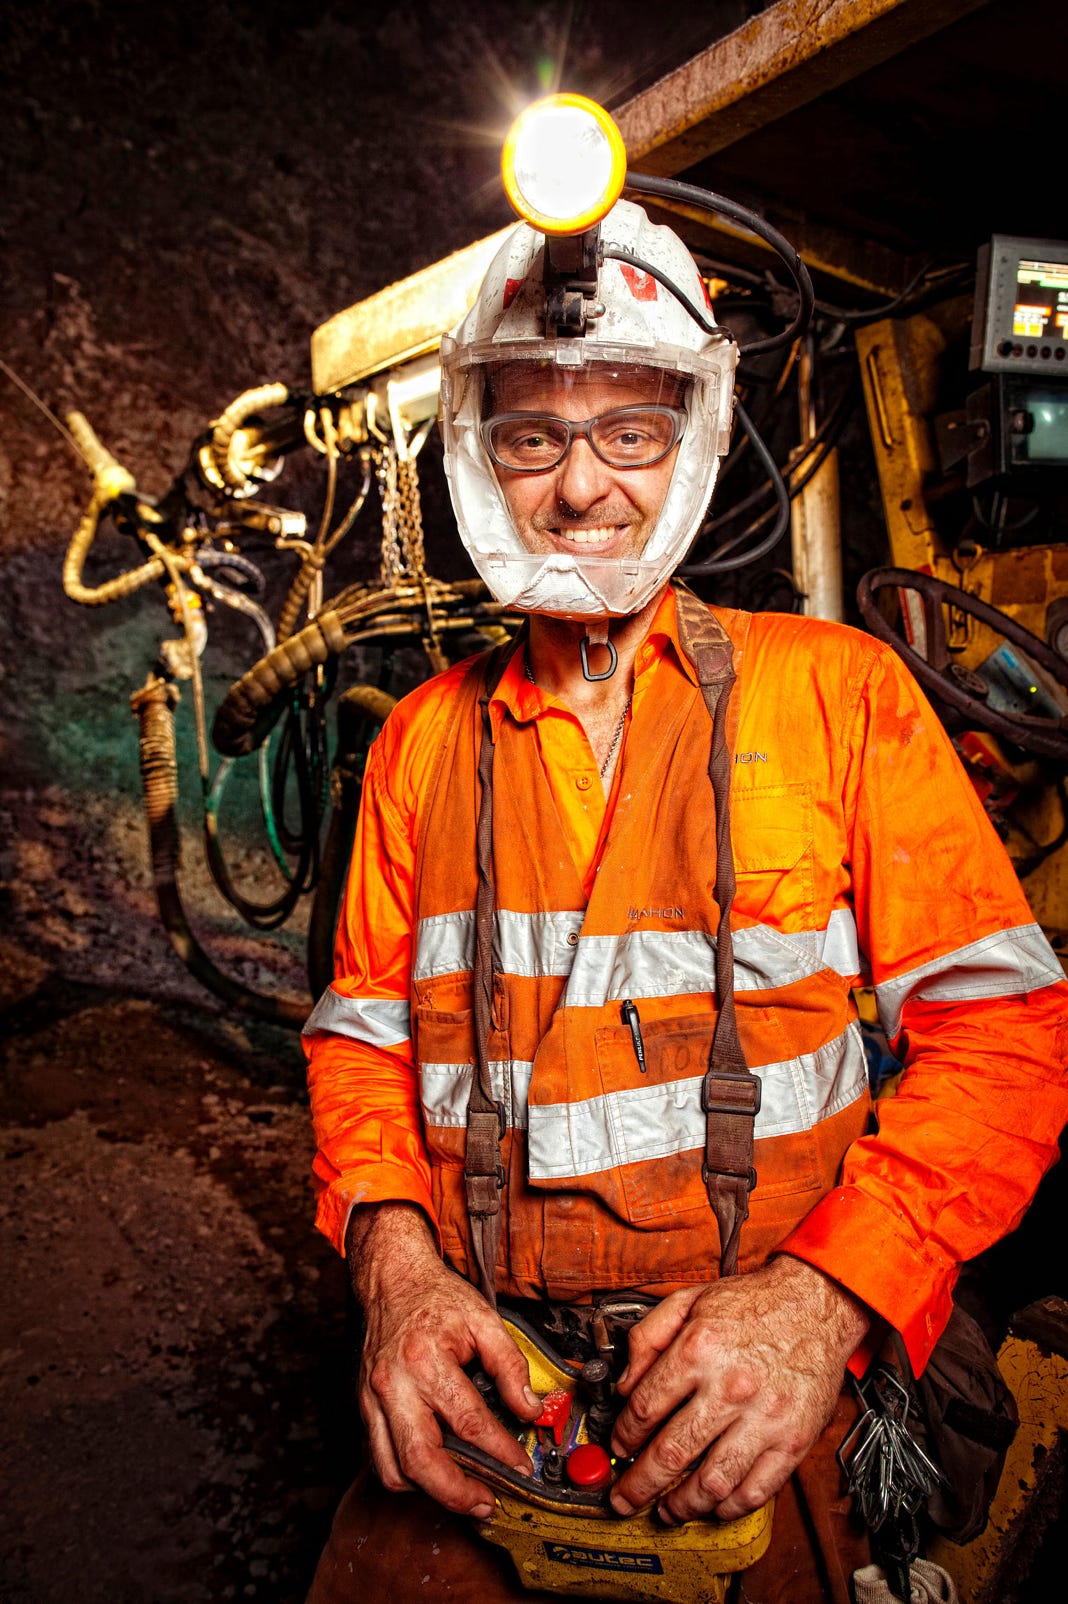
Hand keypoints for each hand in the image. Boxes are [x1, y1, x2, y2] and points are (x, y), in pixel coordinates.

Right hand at [349, 1203, 541, 1517]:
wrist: (392, 1279)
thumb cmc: (436, 1298)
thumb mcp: (483, 1318)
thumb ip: (510, 1364)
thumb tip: (530, 1408)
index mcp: (424, 1359)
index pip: (468, 1421)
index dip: (500, 1450)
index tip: (522, 1466)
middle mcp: (393, 1385)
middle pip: (420, 1460)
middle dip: (457, 1493)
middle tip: (487, 1503)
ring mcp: (372, 1399)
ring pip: (392, 1469)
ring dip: (429, 1492)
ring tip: (463, 1494)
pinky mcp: (364, 1407)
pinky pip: (379, 1457)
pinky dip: (405, 1474)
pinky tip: (433, 1472)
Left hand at [609, 1256, 869, 1522]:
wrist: (815, 1304)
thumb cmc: (752, 1303)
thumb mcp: (688, 1300)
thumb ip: (647, 1337)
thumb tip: (624, 1385)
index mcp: (698, 1349)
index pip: (644, 1408)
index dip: (624, 1435)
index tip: (620, 1446)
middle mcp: (730, 1387)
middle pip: (671, 1453)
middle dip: (639, 1484)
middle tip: (624, 1499)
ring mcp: (764, 1418)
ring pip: (712, 1482)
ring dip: (682, 1505)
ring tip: (667, 1509)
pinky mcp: (794, 1439)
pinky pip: (757, 1489)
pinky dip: (731, 1507)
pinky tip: (714, 1504)